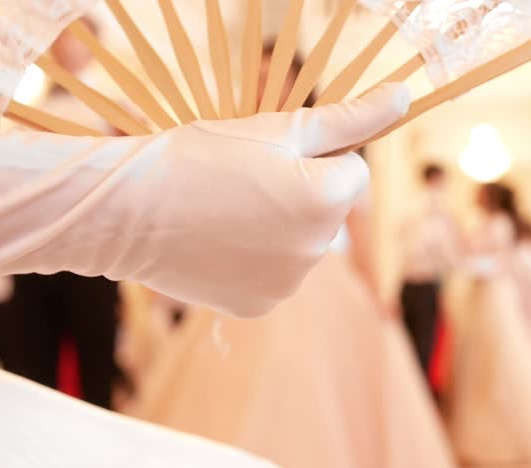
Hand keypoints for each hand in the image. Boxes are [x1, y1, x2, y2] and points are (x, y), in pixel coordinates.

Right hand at [0, 84, 410, 317]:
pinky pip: (276, 274)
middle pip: (332, 211)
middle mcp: (316, 251)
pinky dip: (258, 259)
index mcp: (326, 203)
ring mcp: (287, 285)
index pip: (356, 173)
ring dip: (282, 227)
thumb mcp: (278, 128)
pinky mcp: (258, 306)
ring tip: (227, 210)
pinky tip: (220, 242)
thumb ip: (349, 118)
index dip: (321, 158)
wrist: (126, 210)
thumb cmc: (201, 157)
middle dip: (305, 194)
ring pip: (304, 243)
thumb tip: (404, 98)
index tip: (277, 155)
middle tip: (246, 182)